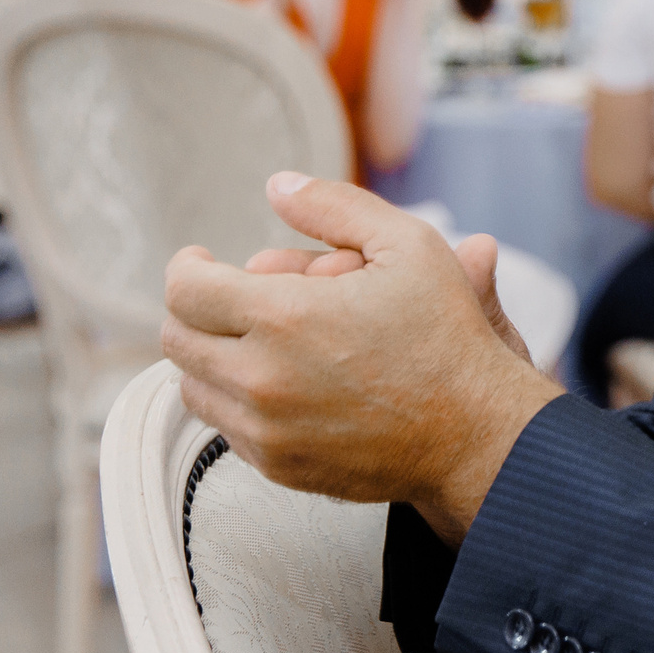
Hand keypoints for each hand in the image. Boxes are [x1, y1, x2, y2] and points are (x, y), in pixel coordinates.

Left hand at [163, 173, 561, 540]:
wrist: (476, 433)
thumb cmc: (448, 336)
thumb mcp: (410, 246)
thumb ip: (336, 206)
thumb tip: (277, 186)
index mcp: (284, 317)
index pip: (185, 289)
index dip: (187, 266)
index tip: (202, 261)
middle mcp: (261, 377)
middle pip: (178, 338)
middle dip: (195, 309)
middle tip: (225, 297)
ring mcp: (265, 429)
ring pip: (194, 386)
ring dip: (212, 356)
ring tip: (253, 339)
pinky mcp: (277, 466)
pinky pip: (226, 427)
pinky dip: (238, 400)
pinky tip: (280, 382)